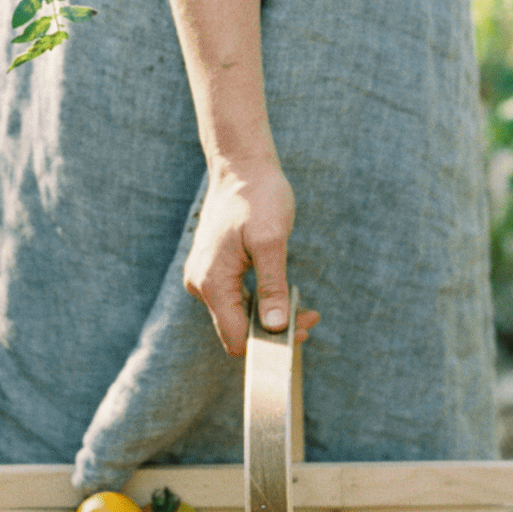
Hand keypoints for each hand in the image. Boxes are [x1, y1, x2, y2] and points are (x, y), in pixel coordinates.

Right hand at [184, 158, 319, 355]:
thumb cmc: (258, 197)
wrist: (241, 167)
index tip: (303, 331)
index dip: (269, 344)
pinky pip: (236, 300)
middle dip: (275, 331)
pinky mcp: (212, 271)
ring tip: (305, 308)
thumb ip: (272, 287)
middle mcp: (201, 285)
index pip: (236, 338)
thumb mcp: (271, 241)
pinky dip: (261, 304)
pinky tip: (285, 296)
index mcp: (212, 281)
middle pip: (237, 330)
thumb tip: (275, 327)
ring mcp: (204, 278)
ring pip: (238, 316)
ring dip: (271, 318)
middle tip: (312, 317)